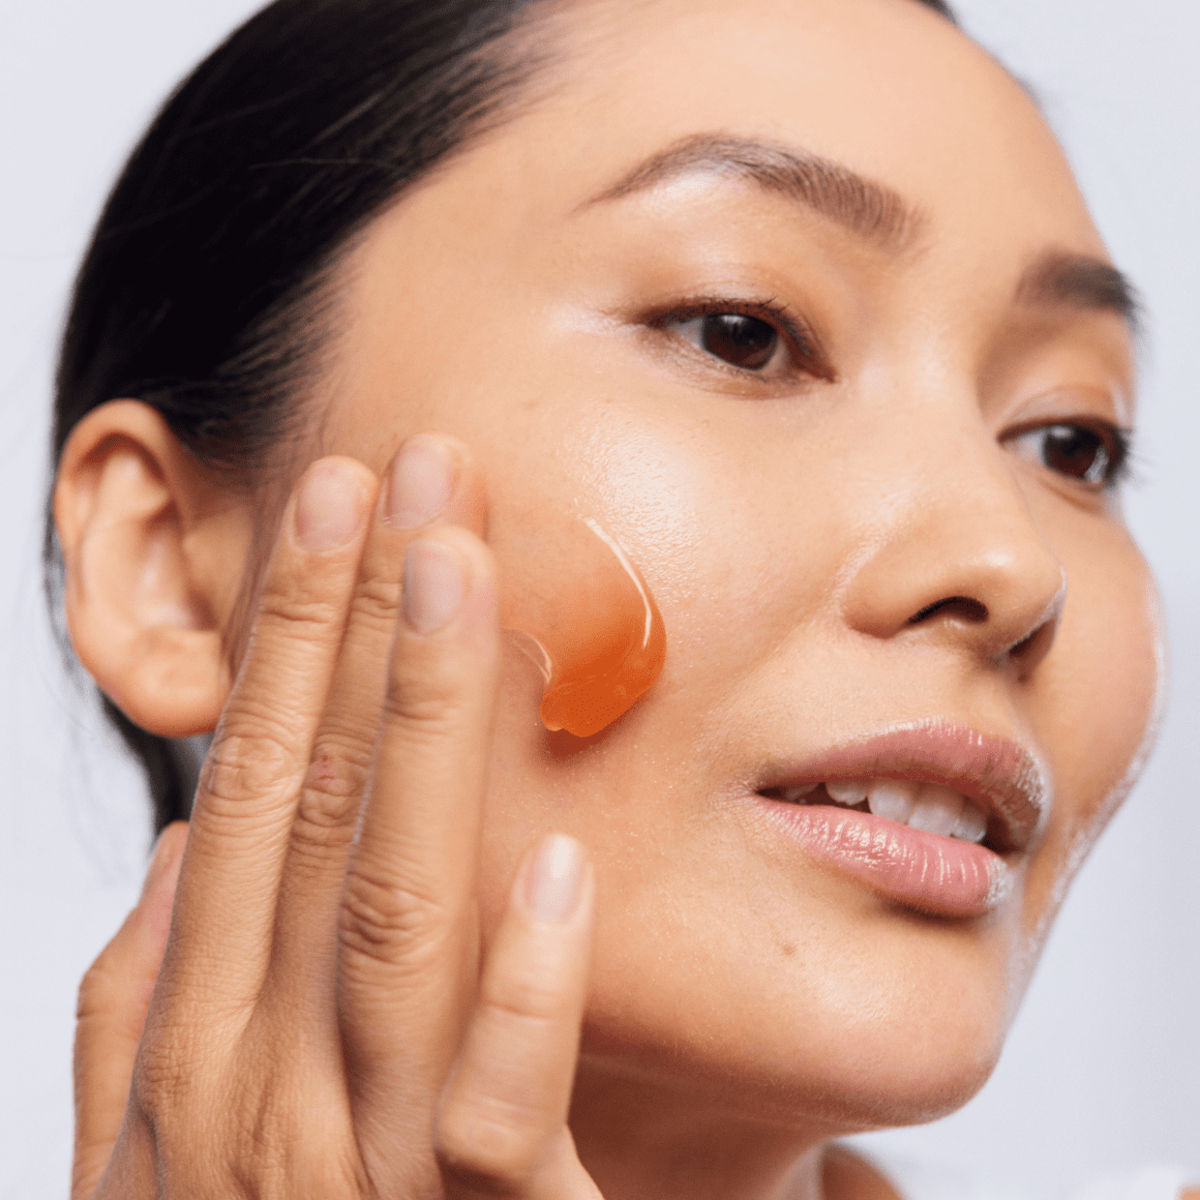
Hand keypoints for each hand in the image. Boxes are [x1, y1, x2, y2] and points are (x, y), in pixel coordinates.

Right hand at [71, 439, 601, 1198]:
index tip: (338, 513)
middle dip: (355, 631)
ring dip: (426, 727)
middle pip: (310, 812)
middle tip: (405, 476)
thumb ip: (148, 1009)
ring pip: (393, 909)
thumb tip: (179, 848)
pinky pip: (497, 1097)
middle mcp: (256, 1093)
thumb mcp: (163, 1152)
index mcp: (193, 1051)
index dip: (290, 644)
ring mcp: (359, 1172)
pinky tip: (563, 849)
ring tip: (461, 573)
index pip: (248, 795)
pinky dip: (526, 973)